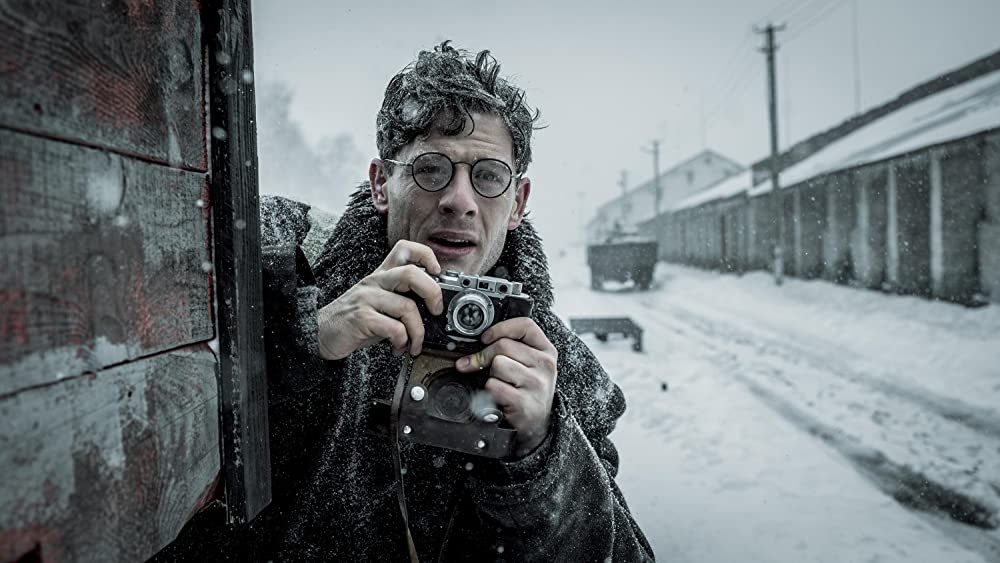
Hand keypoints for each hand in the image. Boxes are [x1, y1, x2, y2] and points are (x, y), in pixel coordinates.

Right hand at [316, 240, 443, 359]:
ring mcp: (367, 299)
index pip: (404, 249)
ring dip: (418, 332)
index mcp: (381, 275)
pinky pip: (394, 328)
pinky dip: (402, 341)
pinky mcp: (361, 318)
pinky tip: (398, 348)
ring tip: (415, 344)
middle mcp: (374, 282)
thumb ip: (401, 299)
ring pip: (407, 307)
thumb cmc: (354, 320)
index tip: (438, 272)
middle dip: (433, 293)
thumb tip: (433, 309)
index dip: (426, 255)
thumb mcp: (379, 303)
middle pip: (412, 274)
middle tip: (436, 311)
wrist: (320, 333)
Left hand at [455, 318, 557, 456]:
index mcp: (547, 351)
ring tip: (500, 383)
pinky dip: (490, 391)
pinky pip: (494, 386)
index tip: (486, 337)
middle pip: (504, 345)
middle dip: (485, 355)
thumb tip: (475, 345)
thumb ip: (510, 348)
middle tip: (479, 364)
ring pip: (498, 364)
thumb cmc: (528, 390)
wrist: (537, 424)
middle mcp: (545, 365)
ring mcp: (536, 384)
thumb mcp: (529, 364)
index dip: (500, 328)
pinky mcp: (524, 403)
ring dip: (491, 374)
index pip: (525, 325)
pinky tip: (500, 396)